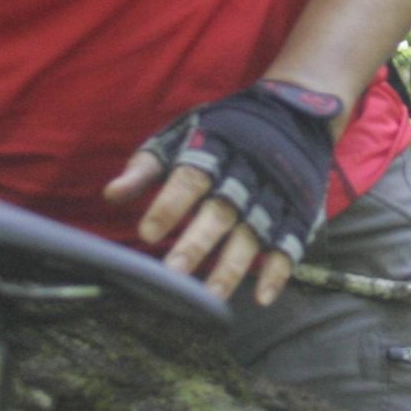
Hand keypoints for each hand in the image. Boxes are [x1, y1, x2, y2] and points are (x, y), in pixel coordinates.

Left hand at [105, 80, 340, 305]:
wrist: (297, 111)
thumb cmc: (225, 131)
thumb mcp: (185, 134)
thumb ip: (148, 166)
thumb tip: (111, 195)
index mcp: (218, 147)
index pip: (192, 177)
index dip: (170, 204)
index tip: (146, 233)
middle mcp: (249, 172)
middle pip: (223, 210)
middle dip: (198, 241)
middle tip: (173, 272)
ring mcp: (277, 195)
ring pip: (254, 233)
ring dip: (233, 266)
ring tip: (210, 297)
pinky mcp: (299, 211)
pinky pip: (291, 244)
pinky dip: (278, 271)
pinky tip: (262, 298)